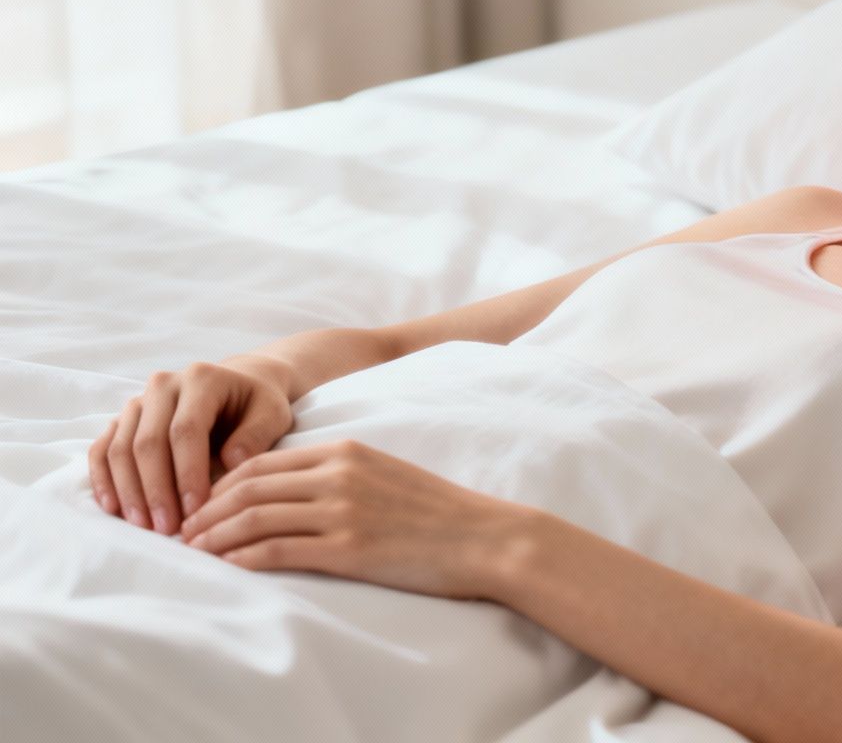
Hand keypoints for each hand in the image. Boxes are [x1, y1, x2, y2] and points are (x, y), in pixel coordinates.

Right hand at [88, 356, 297, 535]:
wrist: (239, 385)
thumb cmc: (258, 405)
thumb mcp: (273, 414)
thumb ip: (257, 435)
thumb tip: (232, 462)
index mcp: (201, 379)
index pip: (186, 430)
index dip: (188, 473)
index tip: (197, 510)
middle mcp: (162, 385)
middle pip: (148, 442)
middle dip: (156, 490)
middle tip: (167, 528)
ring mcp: (138, 402)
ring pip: (120, 449)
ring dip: (130, 491)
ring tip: (144, 527)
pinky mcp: (122, 420)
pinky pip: (102, 450)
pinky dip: (104, 480)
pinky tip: (114, 509)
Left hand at [178, 438, 531, 601]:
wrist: (484, 537)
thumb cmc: (438, 512)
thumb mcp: (386, 474)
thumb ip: (341, 474)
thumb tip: (292, 492)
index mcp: (345, 452)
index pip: (261, 462)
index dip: (221, 484)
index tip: (202, 505)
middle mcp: (338, 475)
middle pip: (247, 488)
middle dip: (206, 510)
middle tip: (182, 531)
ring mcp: (342, 511)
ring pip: (254, 518)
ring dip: (214, 536)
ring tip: (194, 551)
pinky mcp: (348, 548)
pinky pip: (277, 551)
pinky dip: (242, 558)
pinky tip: (227, 566)